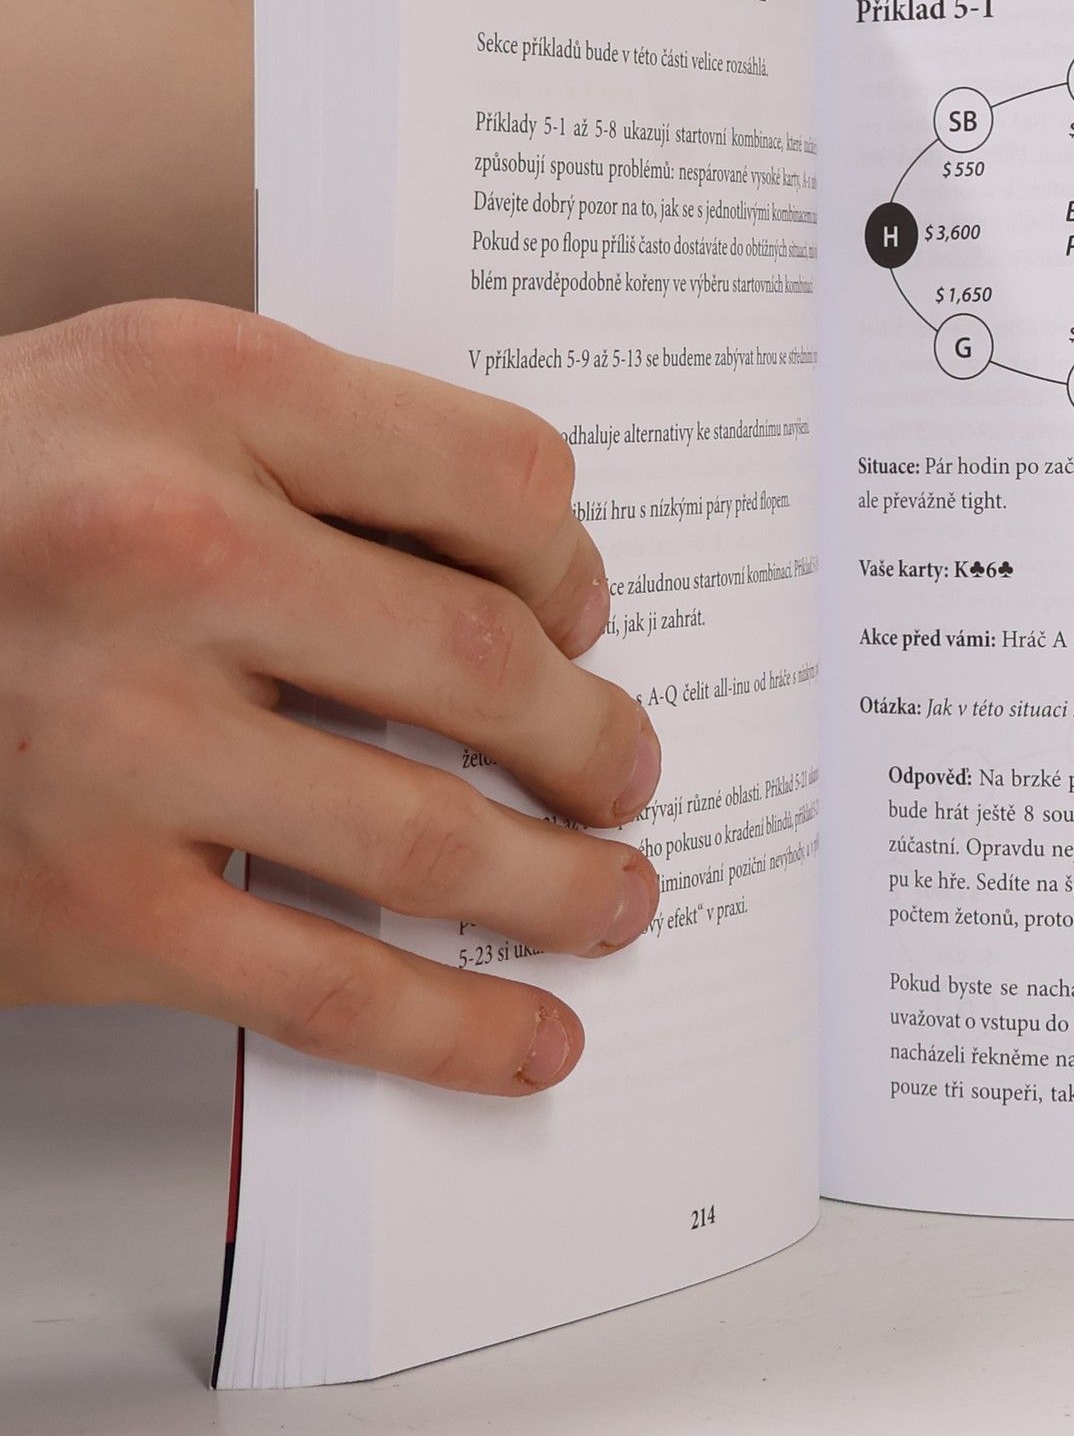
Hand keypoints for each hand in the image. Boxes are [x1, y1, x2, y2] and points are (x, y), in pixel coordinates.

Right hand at [0, 300, 659, 1090]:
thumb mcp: (148, 393)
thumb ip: (334, 457)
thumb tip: (537, 589)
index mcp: (204, 394)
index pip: (498, 477)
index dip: (573, 561)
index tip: (582, 616)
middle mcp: (161, 555)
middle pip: (483, 660)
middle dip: (594, 739)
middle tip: (626, 771)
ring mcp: (118, 740)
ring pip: (427, 838)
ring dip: (559, 886)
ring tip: (616, 896)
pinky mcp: (84, 904)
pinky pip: (320, 986)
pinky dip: (450, 1029)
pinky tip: (529, 1041)